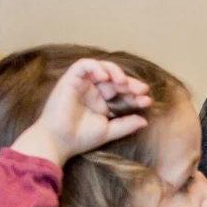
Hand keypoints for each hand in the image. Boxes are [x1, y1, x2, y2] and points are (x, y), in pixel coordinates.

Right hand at [11, 58, 149, 165]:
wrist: (58, 141)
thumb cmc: (80, 138)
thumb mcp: (108, 131)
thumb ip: (126, 125)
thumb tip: (145, 121)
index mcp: (100, 102)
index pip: (121, 92)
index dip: (134, 94)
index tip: (147, 101)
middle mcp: (91, 91)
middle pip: (114, 79)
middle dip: (129, 83)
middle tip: (142, 90)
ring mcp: (81, 84)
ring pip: (100, 67)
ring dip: (115, 71)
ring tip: (124, 82)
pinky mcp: (69, 80)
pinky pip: (83, 65)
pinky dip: (96, 67)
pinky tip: (105, 77)